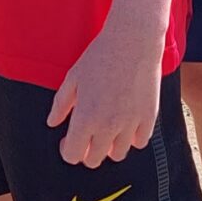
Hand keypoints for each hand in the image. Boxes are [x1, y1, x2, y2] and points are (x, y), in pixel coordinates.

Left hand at [47, 16, 161, 168]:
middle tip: (87, 135)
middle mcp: (107, 126)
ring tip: (108, 130)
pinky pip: (140, 142)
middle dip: (87, 151)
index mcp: (85, 118)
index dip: (68, 150)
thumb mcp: (73, 78)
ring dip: (110, 147)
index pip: (73, 155)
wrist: (133, 41)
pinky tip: (127, 124)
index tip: (69, 140)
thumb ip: (61, 104)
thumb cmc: (100, 56)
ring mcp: (130, 124)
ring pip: (118, 155)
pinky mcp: (149, 117)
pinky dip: (132, 138)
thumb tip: (52, 123)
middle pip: (94, 160)